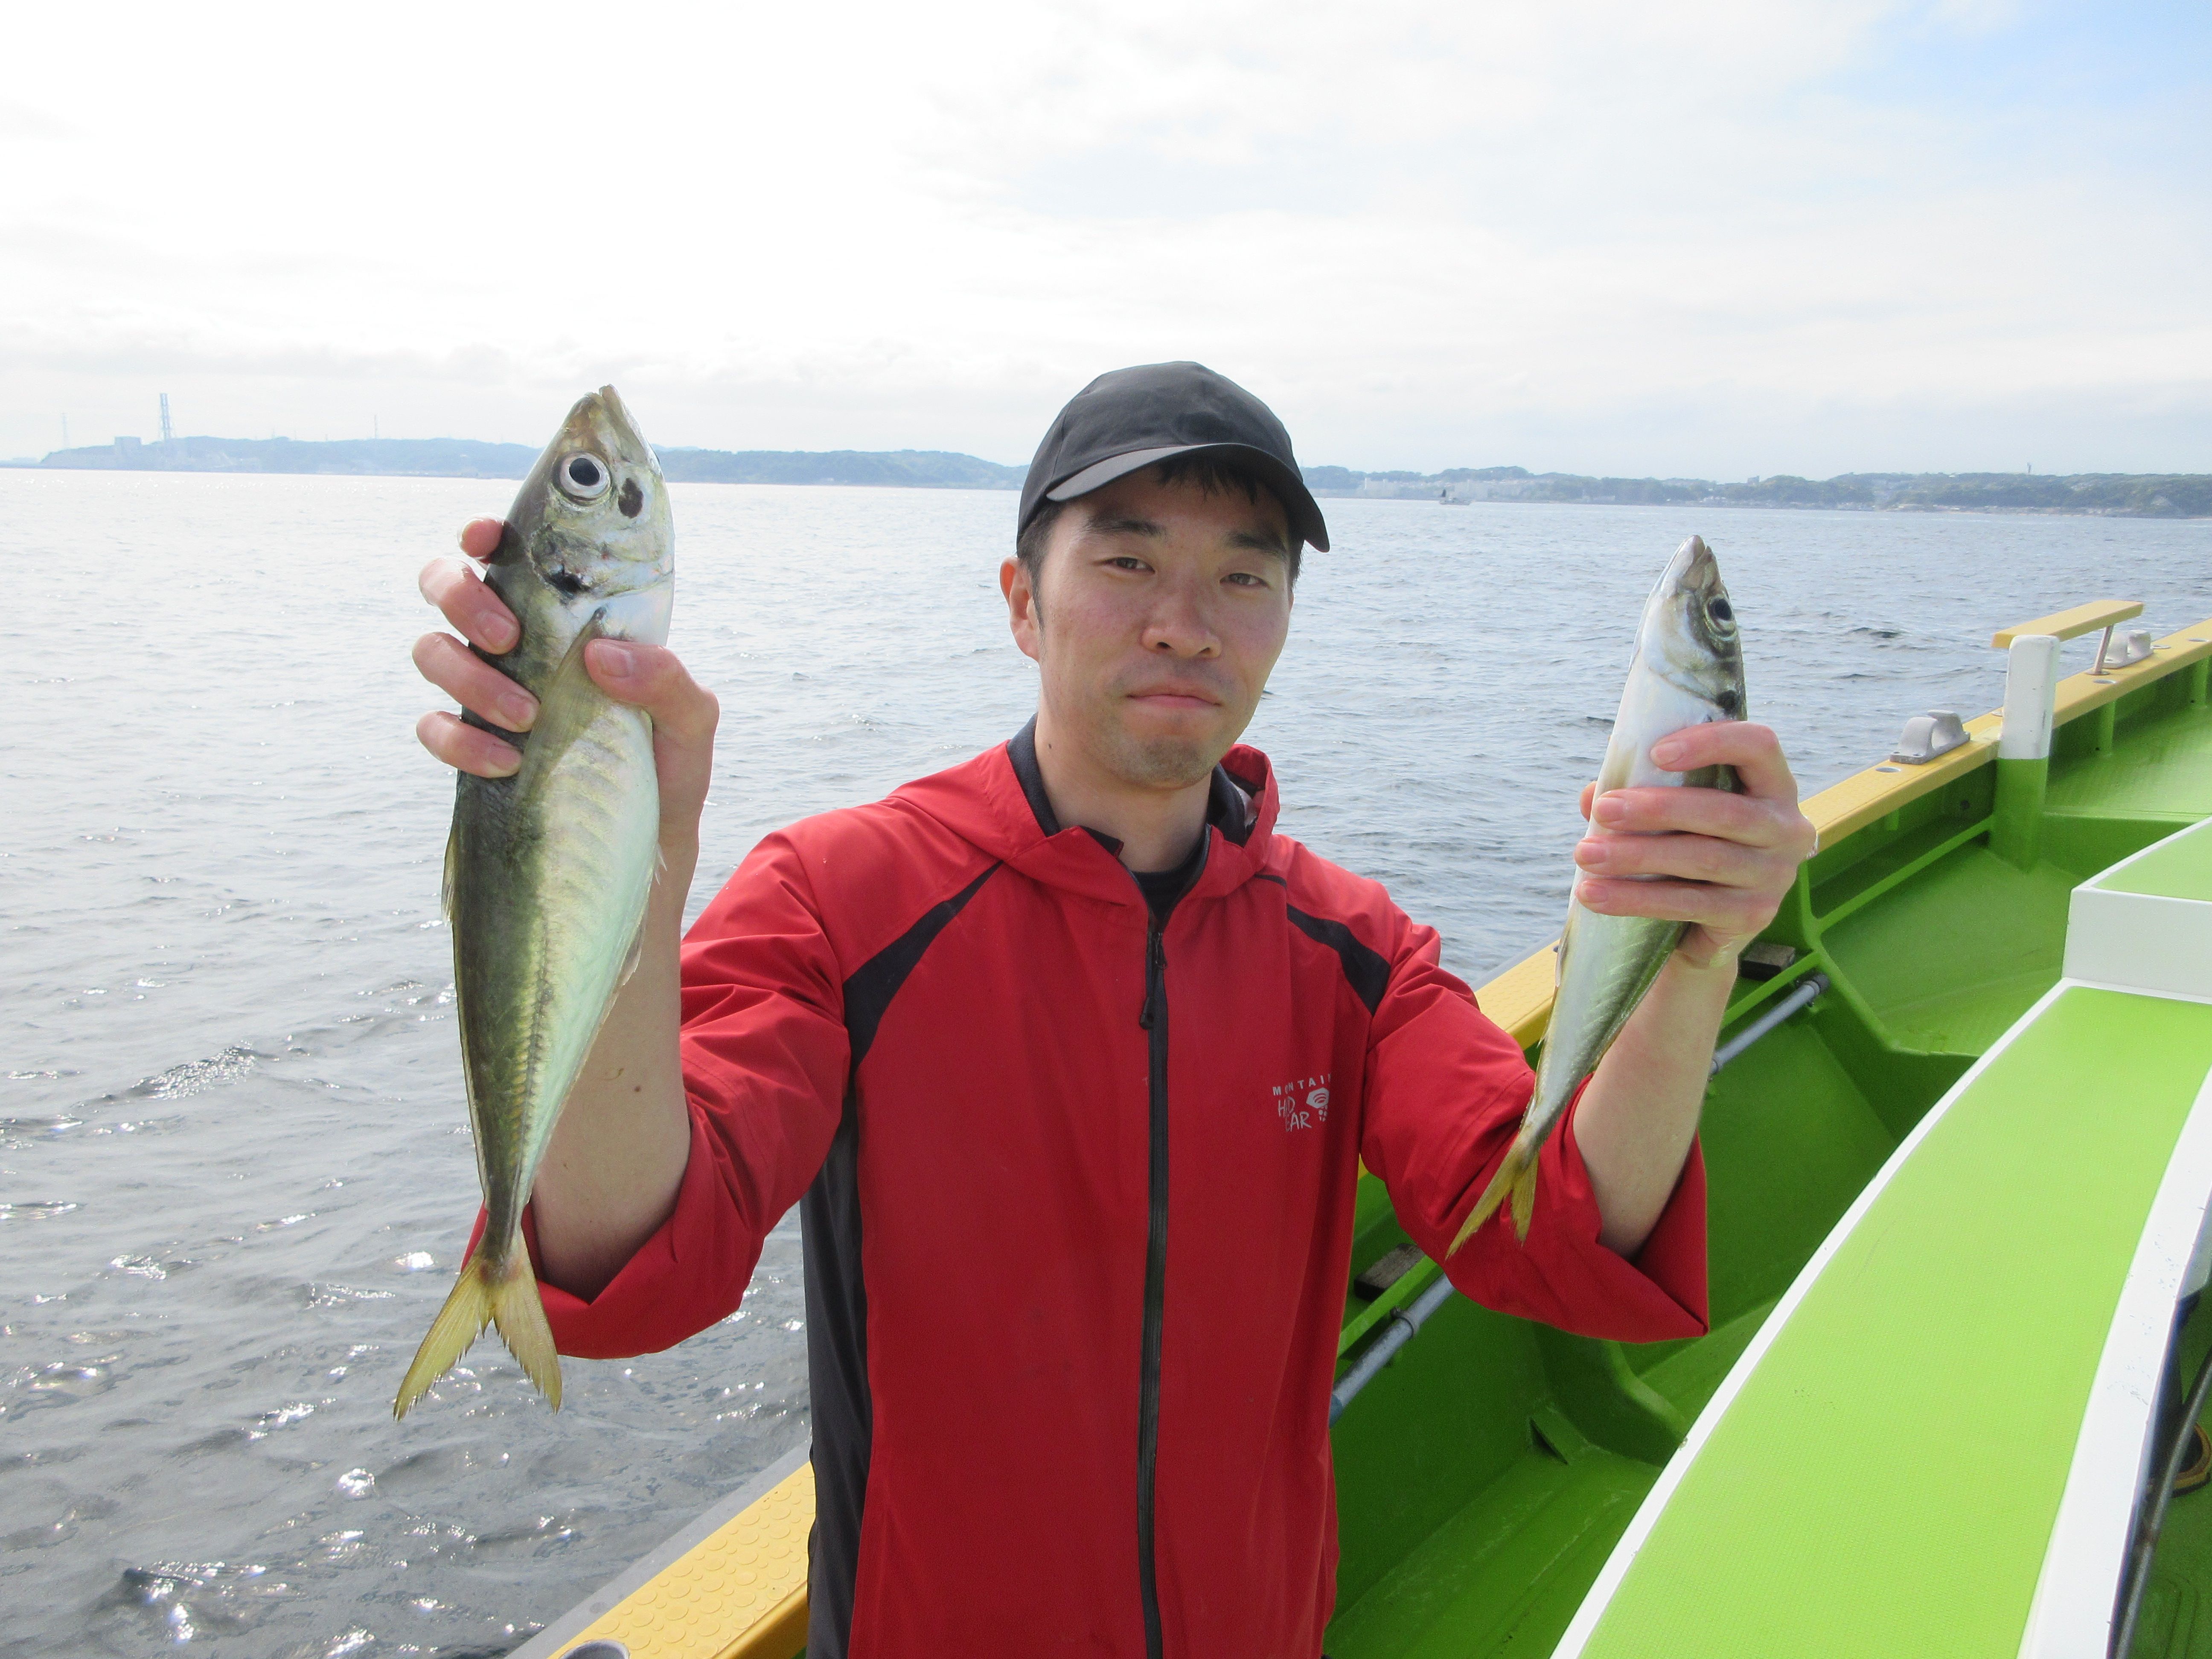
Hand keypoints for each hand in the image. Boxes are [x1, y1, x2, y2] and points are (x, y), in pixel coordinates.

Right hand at [413, 517, 719, 847]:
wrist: (651, 844)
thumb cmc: (670, 767)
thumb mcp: (691, 721)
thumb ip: (668, 680)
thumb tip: (602, 654)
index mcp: (566, 619)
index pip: (511, 553)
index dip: (486, 533)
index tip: (485, 538)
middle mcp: (518, 646)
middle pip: (447, 583)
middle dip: (463, 598)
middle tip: (508, 638)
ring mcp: (486, 693)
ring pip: (432, 650)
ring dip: (468, 676)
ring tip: (526, 715)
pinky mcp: (470, 747)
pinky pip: (433, 727)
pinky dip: (460, 740)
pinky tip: (506, 761)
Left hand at [1570, 723, 1814, 968]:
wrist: (1704, 927)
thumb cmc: (1686, 848)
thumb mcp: (1670, 815)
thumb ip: (1638, 794)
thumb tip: (1592, 793)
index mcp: (1771, 785)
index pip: (1758, 746)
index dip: (1712, 743)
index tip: (1656, 752)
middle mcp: (1784, 828)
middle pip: (1724, 811)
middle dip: (1657, 809)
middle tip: (1604, 809)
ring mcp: (1774, 875)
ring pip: (1703, 858)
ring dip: (1637, 855)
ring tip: (1584, 854)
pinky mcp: (1753, 916)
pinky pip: (1689, 904)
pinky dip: (1635, 898)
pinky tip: (1593, 894)